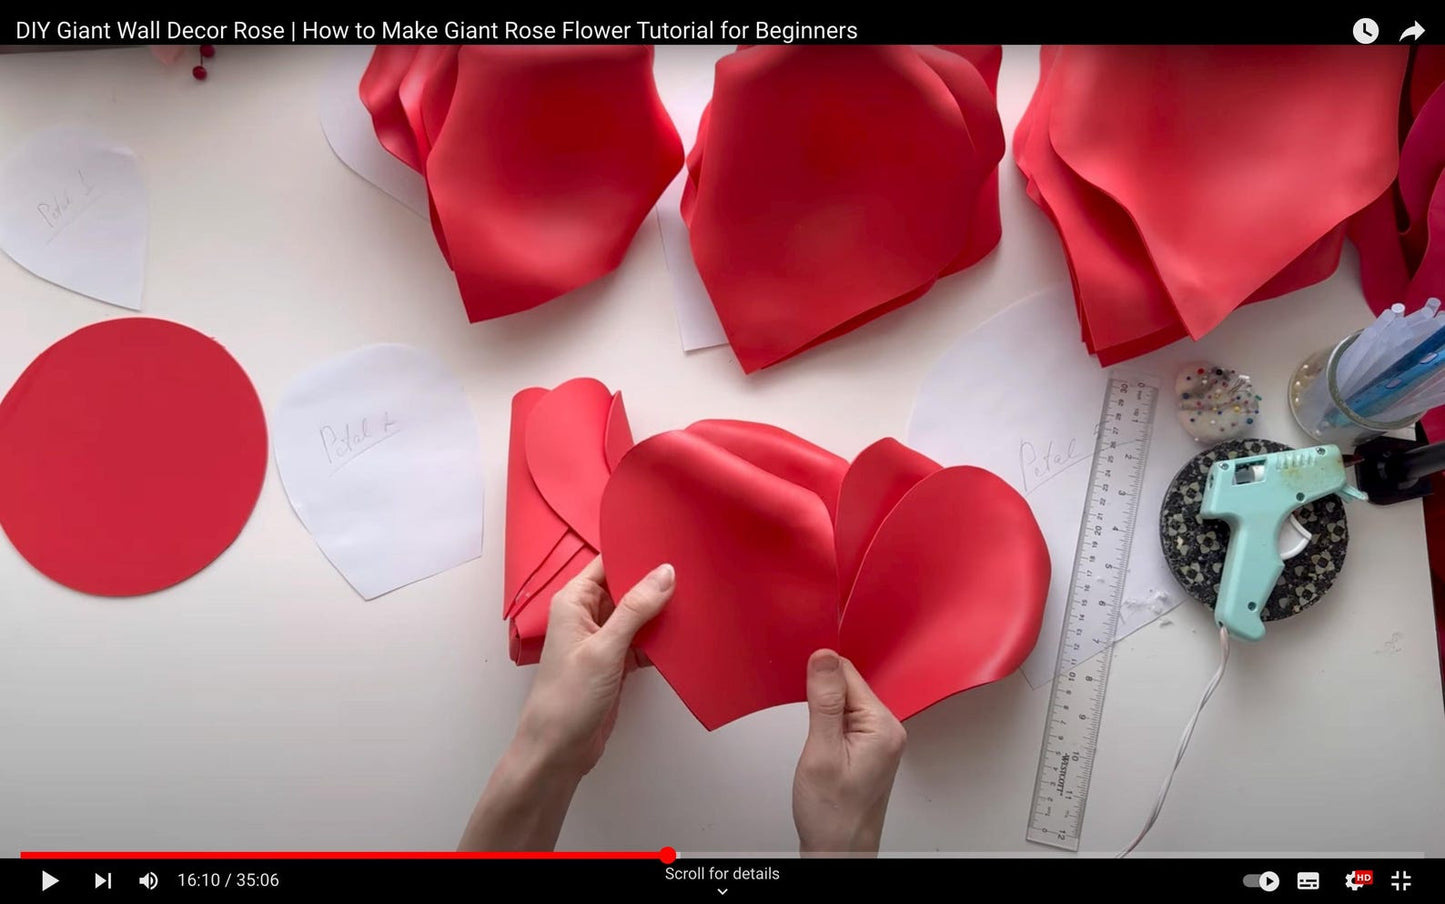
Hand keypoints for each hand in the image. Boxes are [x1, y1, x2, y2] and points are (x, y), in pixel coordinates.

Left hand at [514, 557, 673, 777]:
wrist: (558, 751)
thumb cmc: (567, 698)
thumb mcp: (603, 648)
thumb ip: (635, 609)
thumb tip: (666, 572)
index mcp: (574, 601)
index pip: (608, 563)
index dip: (637, 552)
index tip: (671, 542)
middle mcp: (588, 615)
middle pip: (627, 587)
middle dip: (657, 582)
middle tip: (695, 569)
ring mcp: (604, 639)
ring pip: (640, 614)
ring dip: (663, 611)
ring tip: (699, 597)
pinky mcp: (618, 662)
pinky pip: (645, 640)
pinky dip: (662, 638)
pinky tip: (686, 633)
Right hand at [792, 649, 906, 855]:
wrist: (838, 853)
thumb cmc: (833, 815)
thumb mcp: (821, 753)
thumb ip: (824, 702)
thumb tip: (824, 657)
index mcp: (883, 727)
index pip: (849, 674)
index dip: (820, 676)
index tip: (801, 684)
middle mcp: (887, 730)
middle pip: (849, 686)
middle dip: (821, 694)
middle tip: (807, 723)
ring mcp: (879, 740)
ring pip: (845, 702)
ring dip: (823, 710)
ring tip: (814, 739)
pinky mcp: (868, 748)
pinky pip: (846, 718)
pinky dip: (828, 723)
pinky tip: (819, 741)